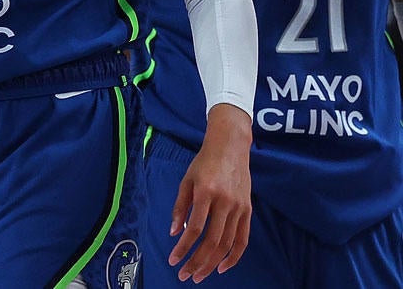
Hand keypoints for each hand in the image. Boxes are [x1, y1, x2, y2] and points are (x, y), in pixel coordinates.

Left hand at [168, 104, 251, 282]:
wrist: (231, 146)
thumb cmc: (204, 162)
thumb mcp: (186, 180)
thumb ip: (180, 207)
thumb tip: (175, 232)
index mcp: (206, 192)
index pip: (195, 228)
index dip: (184, 248)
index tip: (173, 260)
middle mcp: (225, 202)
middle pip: (212, 241)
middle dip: (197, 262)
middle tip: (185, 276)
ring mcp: (239, 207)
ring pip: (228, 243)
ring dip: (213, 263)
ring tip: (199, 275)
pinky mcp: (248, 210)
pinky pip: (243, 239)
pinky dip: (234, 256)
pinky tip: (222, 267)